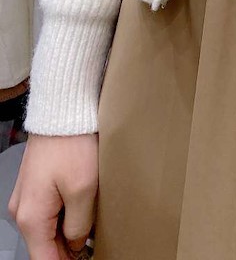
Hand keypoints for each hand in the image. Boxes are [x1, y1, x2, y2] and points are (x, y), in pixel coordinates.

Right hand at [8, 131, 98, 258]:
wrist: (62, 111)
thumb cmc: (71, 144)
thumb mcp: (84, 190)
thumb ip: (79, 225)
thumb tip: (76, 243)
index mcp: (32, 217)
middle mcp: (22, 210)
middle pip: (44, 246)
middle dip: (67, 252)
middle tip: (92, 250)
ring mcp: (27, 197)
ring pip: (47, 229)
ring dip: (66, 235)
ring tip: (91, 235)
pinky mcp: (35, 184)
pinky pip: (47, 211)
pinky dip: (63, 218)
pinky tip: (82, 214)